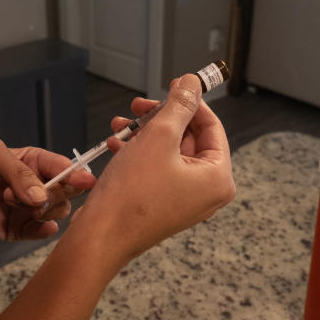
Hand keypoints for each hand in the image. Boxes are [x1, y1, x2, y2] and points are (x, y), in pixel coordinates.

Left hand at [0, 140, 95, 240]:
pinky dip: (43, 231)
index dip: (75, 173)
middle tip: (30, 196)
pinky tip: (39, 227)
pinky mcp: (15, 229)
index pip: (62, 166)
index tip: (84, 181)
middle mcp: (32, 184)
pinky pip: (39, 233)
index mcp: (30, 161)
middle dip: (56, 194)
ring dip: (43, 211)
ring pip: (55, 212)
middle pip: (64, 191)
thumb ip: (18, 172)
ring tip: (11, 203)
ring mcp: (25, 208)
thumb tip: (40, 195)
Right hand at [71, 73, 234, 259]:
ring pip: (168, 152)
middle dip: (159, 119)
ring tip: (120, 125)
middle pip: (188, 138)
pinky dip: (138, 153)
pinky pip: (157, 169)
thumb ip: (179, 105)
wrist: (101, 237)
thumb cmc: (132, 195)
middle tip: (138, 106)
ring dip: (143, 134)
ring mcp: (185, 200)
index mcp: (218, 178)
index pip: (211, 126)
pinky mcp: (163, 204)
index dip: (189, 102)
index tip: (171, 85)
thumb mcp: (159, 137)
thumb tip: (193, 83)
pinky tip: (116, 144)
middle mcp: (206, 192)